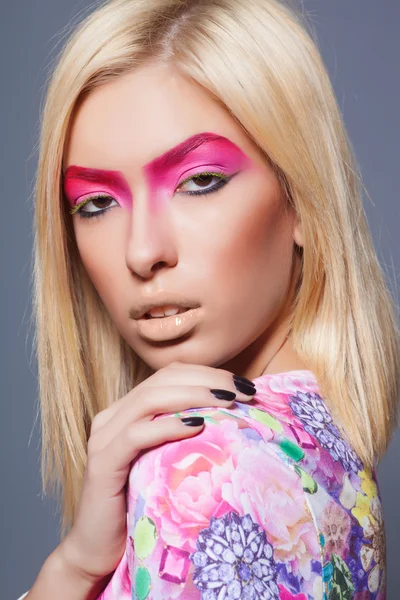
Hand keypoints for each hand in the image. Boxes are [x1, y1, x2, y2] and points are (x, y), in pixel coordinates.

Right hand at [58, 362, 255, 582]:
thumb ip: (188, 437)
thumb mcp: (169, 463)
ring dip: (194, 394)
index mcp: (128, 410)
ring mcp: (104, 437)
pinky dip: (169, 426)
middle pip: (163, 380)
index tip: (243, 385)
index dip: (207, 373)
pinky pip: (136, 434)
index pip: (170, 376)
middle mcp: (113, 416)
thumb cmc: (142, 506)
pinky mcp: (102, 463)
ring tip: (227, 400)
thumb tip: (236, 421)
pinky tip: (197, 425)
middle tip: (243, 389)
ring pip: (150, 399)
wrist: (100, 550)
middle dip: (207, 379)